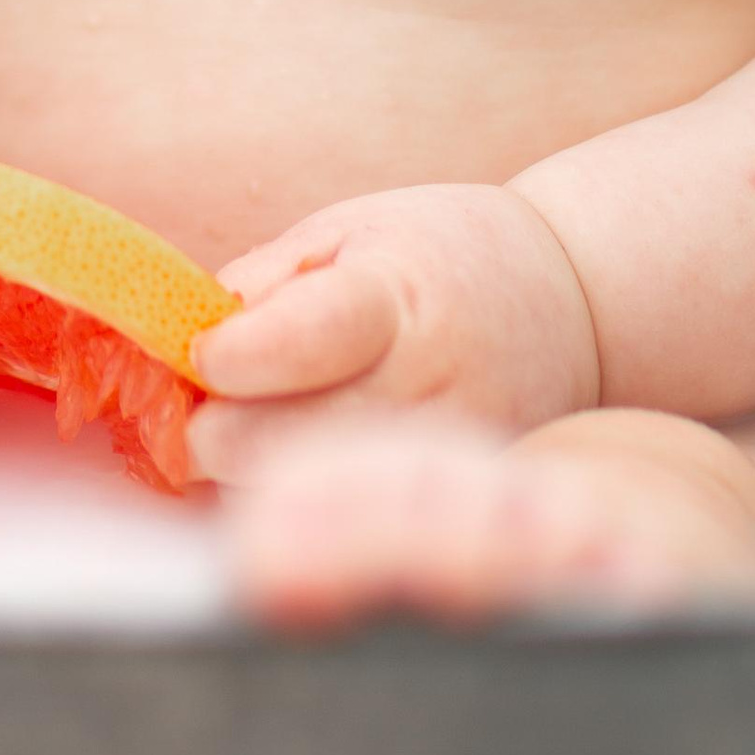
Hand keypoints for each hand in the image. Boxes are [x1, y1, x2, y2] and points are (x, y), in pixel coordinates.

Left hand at [188, 183, 599, 480]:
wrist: (570, 308)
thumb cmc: (438, 257)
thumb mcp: (350, 231)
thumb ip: (264, 283)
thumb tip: (185, 338)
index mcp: (399, 296)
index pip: (303, 339)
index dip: (232, 357)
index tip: (200, 356)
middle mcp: (431, 383)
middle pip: (281, 441)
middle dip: (214, 429)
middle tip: (202, 405)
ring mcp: (447, 456)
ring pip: (303, 496)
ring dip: (248, 472)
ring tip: (252, 427)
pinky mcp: (452, 504)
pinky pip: (348, 523)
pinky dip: (302, 500)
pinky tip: (300, 464)